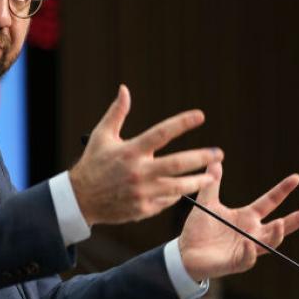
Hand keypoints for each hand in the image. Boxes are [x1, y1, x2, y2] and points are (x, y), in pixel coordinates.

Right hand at [70, 85, 222, 224]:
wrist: (80, 199)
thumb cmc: (93, 163)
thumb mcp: (101, 136)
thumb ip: (117, 113)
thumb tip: (124, 89)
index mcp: (130, 151)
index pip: (161, 133)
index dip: (182, 123)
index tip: (200, 116)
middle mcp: (138, 172)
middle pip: (177, 164)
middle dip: (201, 158)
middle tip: (218, 153)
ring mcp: (141, 192)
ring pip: (178, 187)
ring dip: (197, 181)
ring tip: (211, 176)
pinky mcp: (143, 209)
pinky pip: (166, 201)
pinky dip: (176, 195)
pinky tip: (183, 189)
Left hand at [179, 161, 298, 280]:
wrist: (184, 252)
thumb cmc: (198, 229)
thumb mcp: (206, 204)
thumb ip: (212, 184)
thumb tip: (215, 161)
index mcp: (247, 217)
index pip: (270, 202)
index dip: (283, 190)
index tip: (296, 177)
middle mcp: (252, 232)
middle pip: (280, 226)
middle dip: (297, 219)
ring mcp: (247, 248)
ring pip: (269, 243)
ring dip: (276, 235)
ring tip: (279, 223)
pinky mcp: (236, 262)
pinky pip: (247, 258)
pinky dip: (249, 252)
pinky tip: (248, 243)